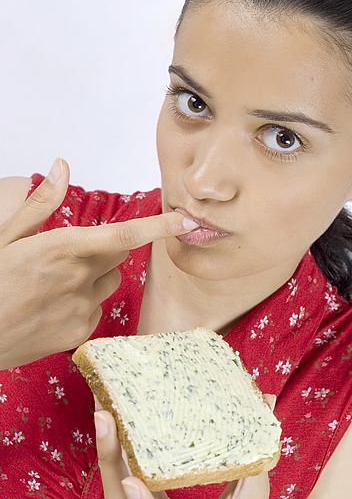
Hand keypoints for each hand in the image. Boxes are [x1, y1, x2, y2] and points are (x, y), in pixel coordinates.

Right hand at [0, 157, 198, 368]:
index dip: (159, 227)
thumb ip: (41, 203)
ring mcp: (81, 309)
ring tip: (54, 285)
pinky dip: (85, 304)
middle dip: (106, 248)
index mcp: (61, 249)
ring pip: (108, 282)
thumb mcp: (6, 236)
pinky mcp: (81, 333)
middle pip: (119, 255)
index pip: (123, 236)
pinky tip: (53, 307)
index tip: (186, 221)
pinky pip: (97, 309)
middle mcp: (78, 278)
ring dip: (94, 277)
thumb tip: (62, 165)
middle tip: (68, 255)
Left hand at [94, 393, 276, 498]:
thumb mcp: (253, 493)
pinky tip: (116, 420)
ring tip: (104, 407)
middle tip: (104, 414)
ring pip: (116, 490)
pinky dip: (116, 451)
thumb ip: (256, 450)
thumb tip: (268, 399)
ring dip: (106, 450)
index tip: (133, 481)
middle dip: (108, 457)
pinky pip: (124, 477)